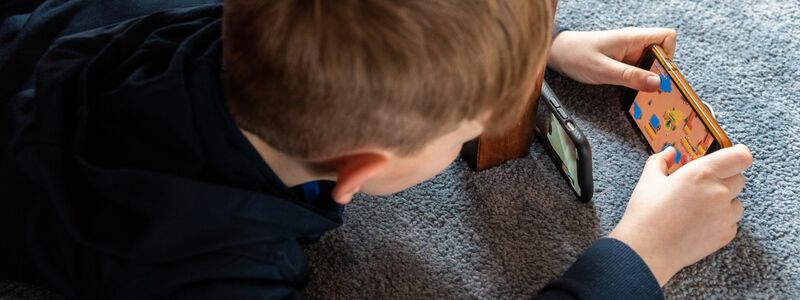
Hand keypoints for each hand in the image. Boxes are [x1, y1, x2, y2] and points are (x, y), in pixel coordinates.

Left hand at [547, 27, 676, 91]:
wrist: (557, 54)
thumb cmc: (576, 55)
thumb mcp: (604, 70)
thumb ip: (630, 76)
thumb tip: (656, 83)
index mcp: (633, 38)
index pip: (667, 37)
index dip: (670, 56)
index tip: (662, 75)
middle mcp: (633, 43)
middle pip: (661, 54)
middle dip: (660, 72)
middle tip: (652, 90)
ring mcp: (628, 53)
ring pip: (650, 64)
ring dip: (648, 79)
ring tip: (640, 93)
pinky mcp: (621, 62)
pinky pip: (637, 70)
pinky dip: (637, 81)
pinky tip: (630, 91)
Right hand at [608, 144, 752, 286]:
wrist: (646, 250)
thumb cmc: (646, 214)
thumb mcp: (648, 180)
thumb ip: (660, 160)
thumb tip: (670, 153)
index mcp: (701, 173)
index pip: (741, 156)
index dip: (738, 154)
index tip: (730, 157)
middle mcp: (718, 192)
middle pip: (739, 178)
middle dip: (724, 179)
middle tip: (701, 187)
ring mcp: (725, 215)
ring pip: (737, 202)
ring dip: (724, 201)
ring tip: (698, 208)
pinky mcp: (726, 234)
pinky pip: (731, 221)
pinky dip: (720, 220)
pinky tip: (698, 223)